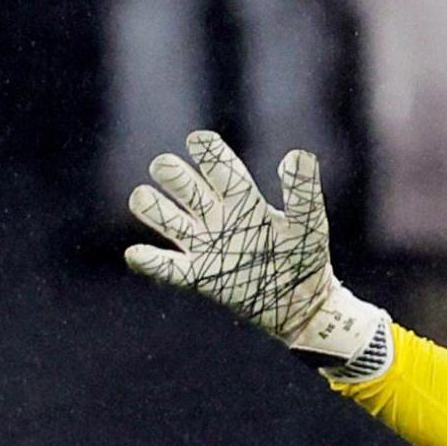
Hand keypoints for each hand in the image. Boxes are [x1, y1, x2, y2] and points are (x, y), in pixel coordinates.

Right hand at [125, 132, 391, 371]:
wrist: (304, 305)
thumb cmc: (307, 258)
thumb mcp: (310, 222)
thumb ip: (303, 191)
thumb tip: (296, 155)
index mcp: (243, 198)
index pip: (218, 167)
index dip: (206, 151)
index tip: (198, 140)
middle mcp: (218, 216)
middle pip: (182, 185)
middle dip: (171, 173)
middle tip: (166, 168)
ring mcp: (205, 245)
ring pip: (165, 217)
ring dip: (151, 206)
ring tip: (146, 200)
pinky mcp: (200, 276)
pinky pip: (166, 267)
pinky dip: (148, 260)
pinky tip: (136, 253)